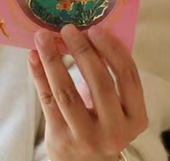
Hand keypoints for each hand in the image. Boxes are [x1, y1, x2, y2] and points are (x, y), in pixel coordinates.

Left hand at [29, 25, 146, 160]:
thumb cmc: (104, 126)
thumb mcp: (118, 108)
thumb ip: (110, 78)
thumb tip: (88, 35)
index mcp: (136, 118)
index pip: (128, 76)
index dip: (112, 49)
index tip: (95, 29)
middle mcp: (114, 130)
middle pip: (100, 83)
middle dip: (83, 51)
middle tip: (68, 29)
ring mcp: (86, 137)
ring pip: (67, 92)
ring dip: (53, 60)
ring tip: (43, 37)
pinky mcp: (61, 140)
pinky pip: (48, 101)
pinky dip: (39, 76)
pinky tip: (33, 57)